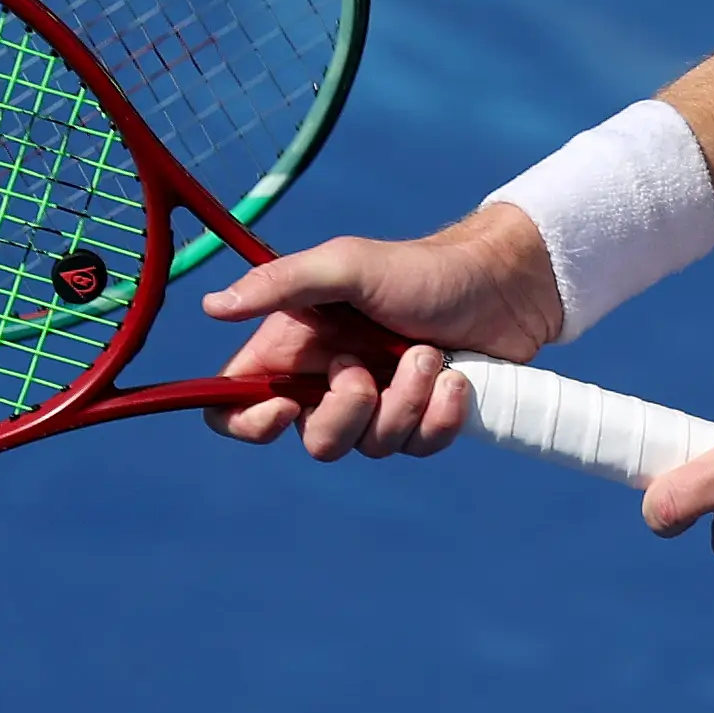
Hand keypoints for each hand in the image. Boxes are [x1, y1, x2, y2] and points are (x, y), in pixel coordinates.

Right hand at [198, 202, 564, 458]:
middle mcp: (329, 382)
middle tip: (373, 368)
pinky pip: (418, 448)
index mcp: (295, 348)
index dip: (248, 423)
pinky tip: (456, 380)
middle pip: (315, 441)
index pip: (237, 406)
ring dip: (406, 403)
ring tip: (430, 354)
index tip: (286, 407)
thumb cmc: (421, 269)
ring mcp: (379, 405)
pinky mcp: (423, 419)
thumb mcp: (347, 264)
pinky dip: (440, 416)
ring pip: (371, 447)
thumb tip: (212, 305)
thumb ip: (281, 283)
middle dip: (349, 412)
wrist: (501, 284)